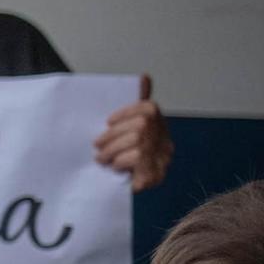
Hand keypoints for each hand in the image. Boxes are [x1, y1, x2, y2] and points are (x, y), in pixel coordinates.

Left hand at [94, 74, 171, 192]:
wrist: (109, 186)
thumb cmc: (114, 156)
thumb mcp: (119, 128)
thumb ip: (132, 104)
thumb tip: (144, 77)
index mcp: (157, 127)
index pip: (148, 109)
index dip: (126, 112)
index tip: (108, 122)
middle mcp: (165, 142)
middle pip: (141, 126)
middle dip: (113, 136)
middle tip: (98, 146)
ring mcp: (162, 160)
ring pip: (138, 144)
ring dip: (114, 151)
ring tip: (103, 158)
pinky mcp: (154, 177)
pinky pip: (138, 161)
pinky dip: (122, 163)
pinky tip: (116, 168)